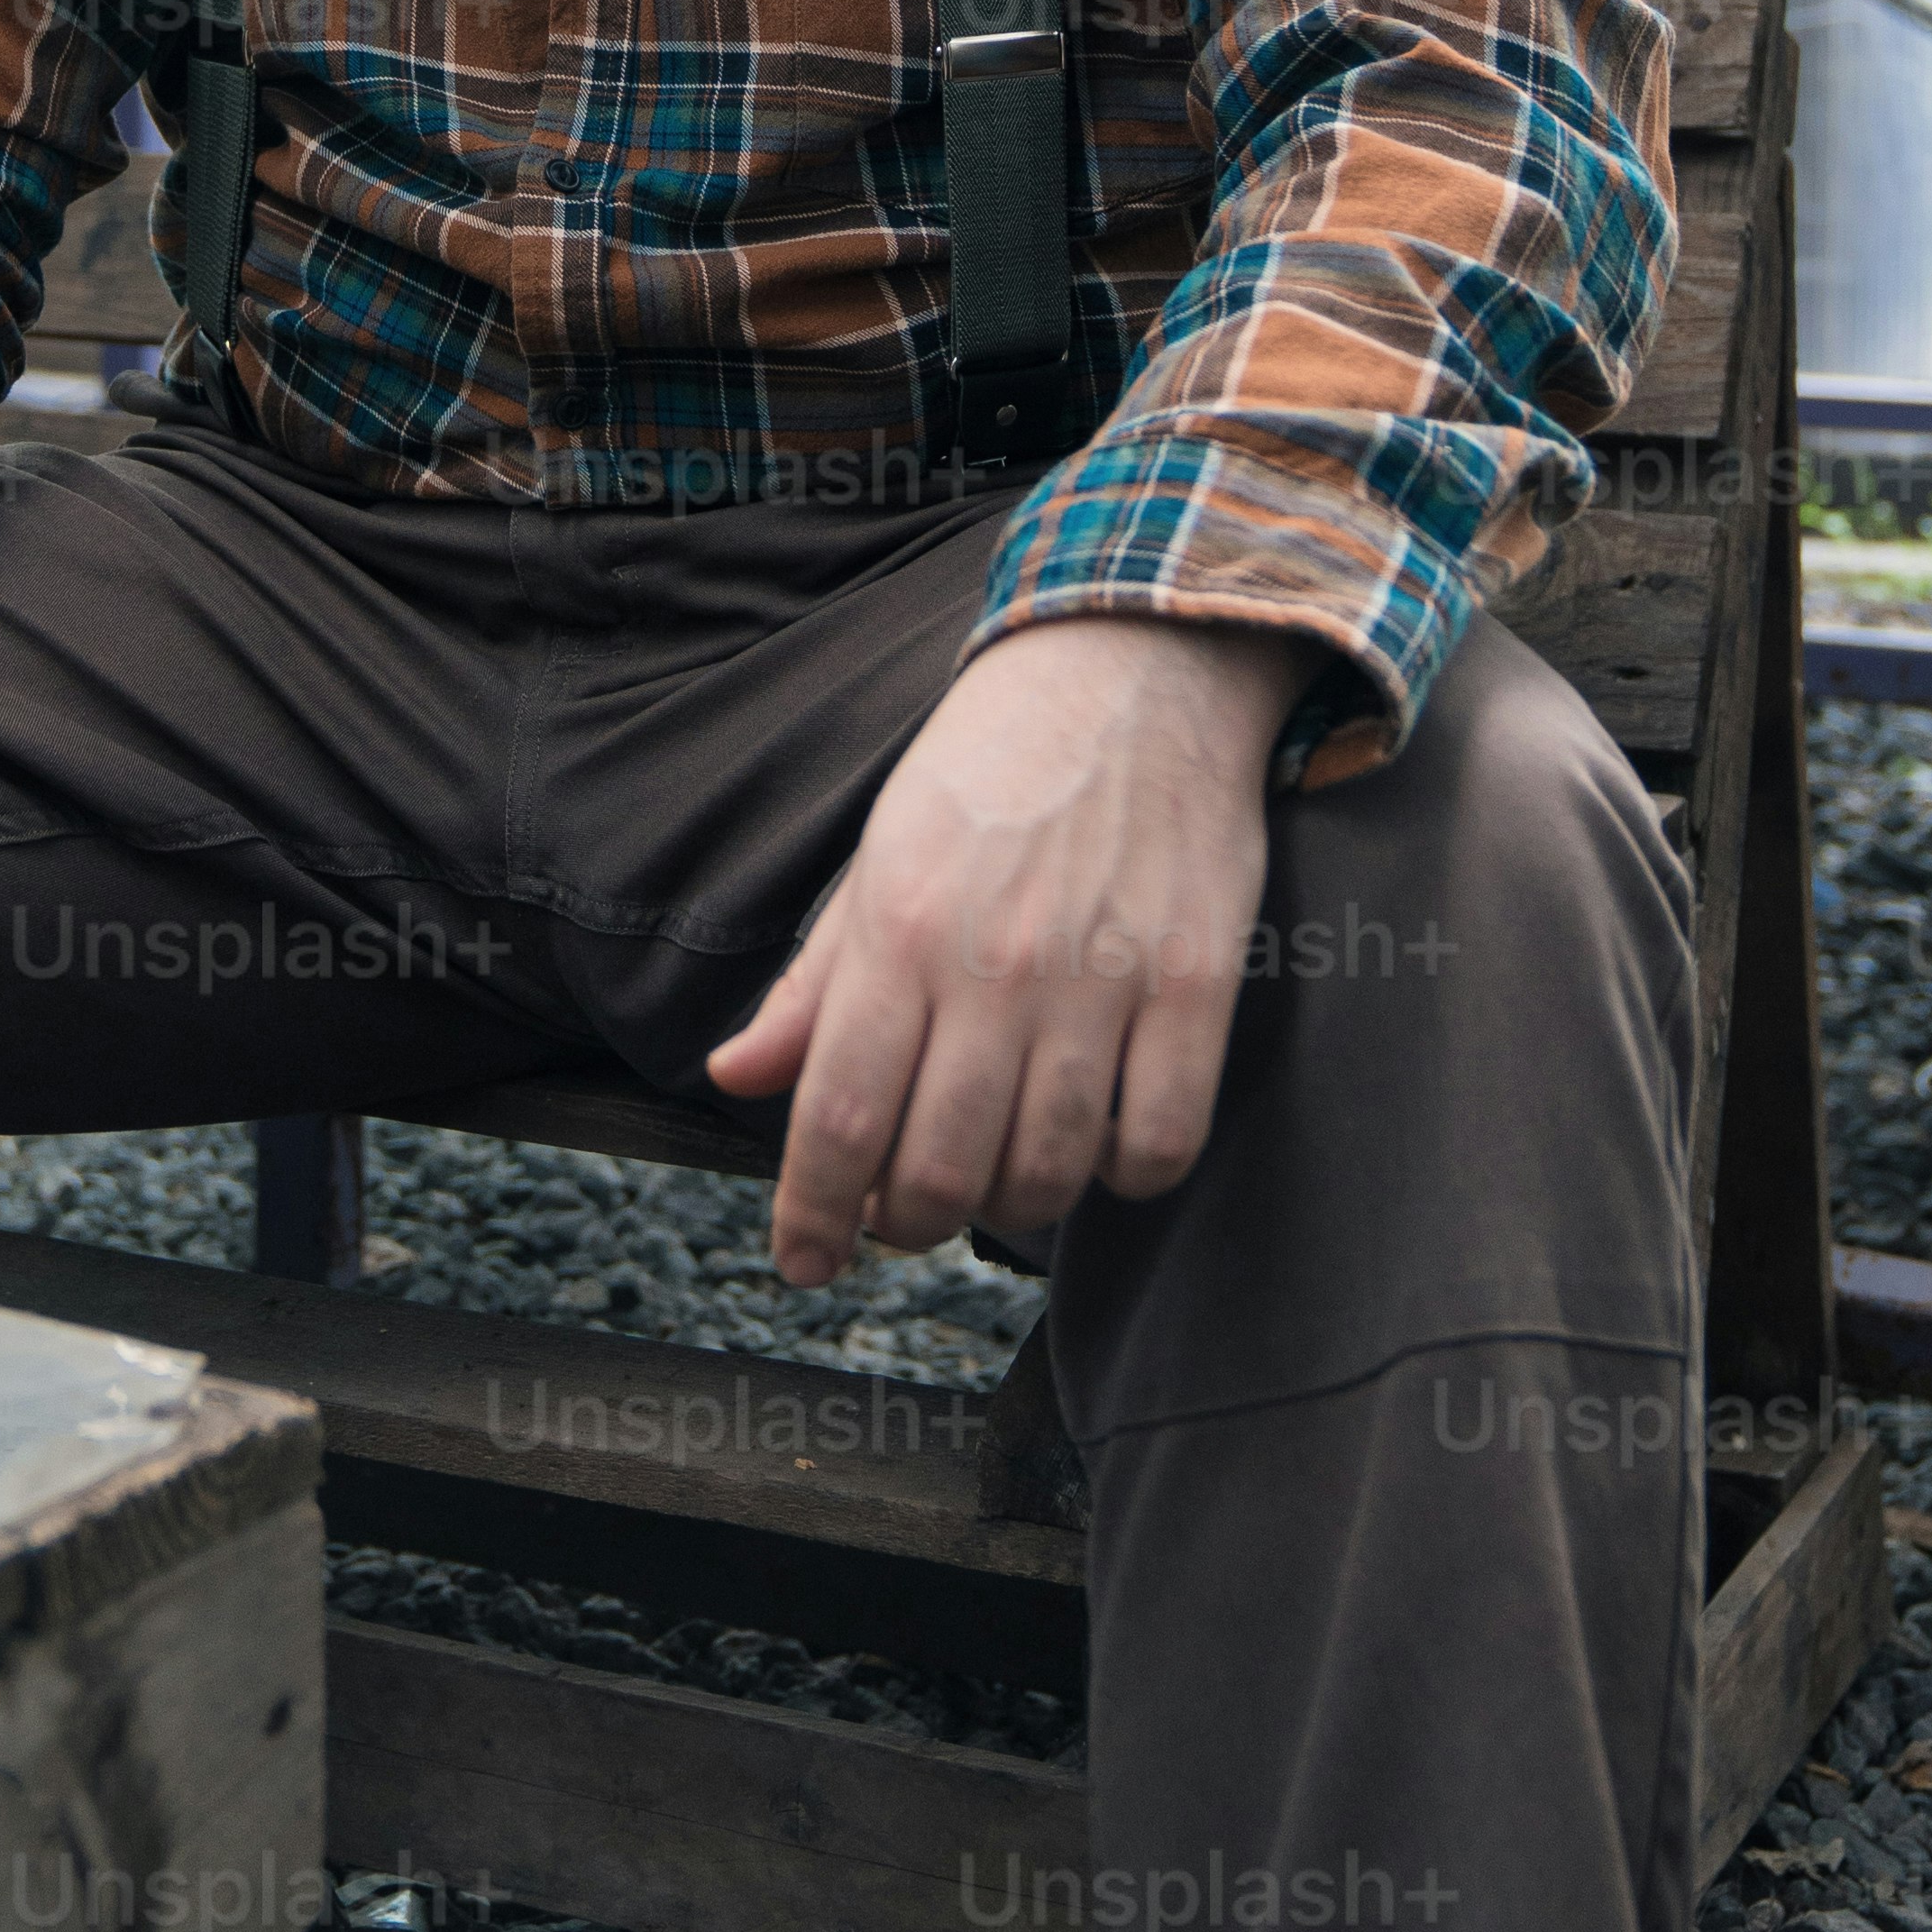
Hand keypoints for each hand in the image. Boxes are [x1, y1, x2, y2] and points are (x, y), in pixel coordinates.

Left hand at [707, 616, 1306, 1285]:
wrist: (1136, 669)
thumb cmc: (993, 766)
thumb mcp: (879, 855)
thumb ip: (813, 982)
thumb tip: (734, 1074)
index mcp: (900, 926)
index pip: (837, 1117)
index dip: (811, 1215)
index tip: (805, 1263)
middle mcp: (995, 964)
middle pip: (937, 1173)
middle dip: (904, 1223)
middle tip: (901, 1212)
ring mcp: (1104, 979)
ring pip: (1047, 1175)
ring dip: (1010, 1207)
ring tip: (997, 1174)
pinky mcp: (1197, 985)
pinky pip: (1159, 1145)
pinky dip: (1122, 1175)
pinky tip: (1099, 1140)